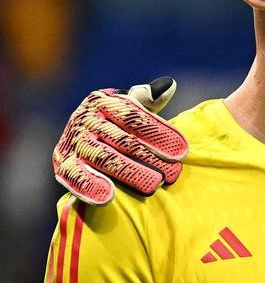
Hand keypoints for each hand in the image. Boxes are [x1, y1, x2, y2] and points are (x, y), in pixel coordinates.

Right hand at [53, 77, 187, 204]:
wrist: (78, 139)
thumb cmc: (114, 122)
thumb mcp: (128, 108)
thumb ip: (149, 99)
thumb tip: (169, 85)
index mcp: (102, 101)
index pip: (134, 117)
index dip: (159, 133)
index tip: (183, 151)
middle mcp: (85, 119)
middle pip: (124, 140)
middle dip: (151, 157)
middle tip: (174, 173)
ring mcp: (72, 141)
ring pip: (104, 158)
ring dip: (131, 172)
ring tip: (154, 185)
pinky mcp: (62, 164)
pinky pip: (76, 176)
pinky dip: (91, 186)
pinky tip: (109, 197)